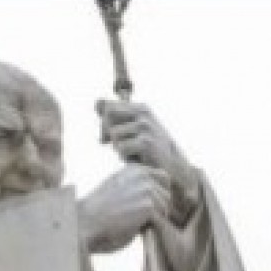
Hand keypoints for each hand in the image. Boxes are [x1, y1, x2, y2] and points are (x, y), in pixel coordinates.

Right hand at [78, 163, 173, 254]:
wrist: (84, 222)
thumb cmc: (97, 213)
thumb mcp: (118, 190)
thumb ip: (137, 189)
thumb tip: (160, 198)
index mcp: (133, 169)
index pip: (162, 178)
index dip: (158, 194)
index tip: (146, 207)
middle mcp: (141, 174)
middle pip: (167, 194)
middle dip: (157, 208)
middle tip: (135, 217)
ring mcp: (146, 188)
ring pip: (165, 207)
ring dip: (152, 218)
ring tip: (131, 221)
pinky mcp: (149, 204)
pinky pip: (160, 218)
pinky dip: (149, 225)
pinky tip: (132, 226)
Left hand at [97, 99, 201, 220]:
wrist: (174, 169)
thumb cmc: (150, 151)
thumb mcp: (134, 130)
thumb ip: (116, 115)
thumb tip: (96, 102)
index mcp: (140, 108)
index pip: (107, 106)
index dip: (104, 123)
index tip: (109, 137)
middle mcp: (143, 113)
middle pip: (108, 116)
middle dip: (108, 133)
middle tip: (122, 147)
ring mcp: (145, 126)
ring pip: (114, 135)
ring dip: (120, 149)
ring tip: (135, 154)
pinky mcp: (145, 142)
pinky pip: (120, 148)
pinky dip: (126, 157)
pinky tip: (138, 160)